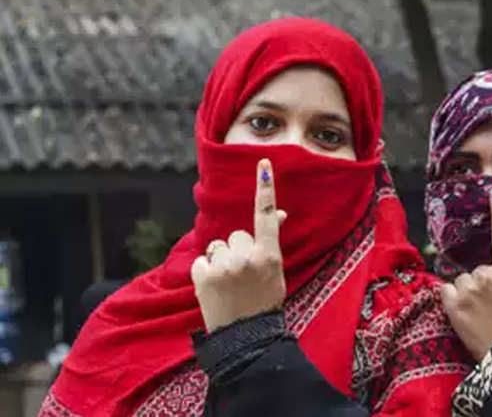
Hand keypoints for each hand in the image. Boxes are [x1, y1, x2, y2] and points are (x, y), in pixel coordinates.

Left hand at [191, 159, 287, 332]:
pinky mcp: (204, 276)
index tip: (263, 163)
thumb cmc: (264, 302)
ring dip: (220, 260)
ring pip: (218, 246)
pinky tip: (214, 289)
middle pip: (236, 235)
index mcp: (269, 255)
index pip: (266, 215)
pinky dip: (205, 272)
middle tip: (242, 276)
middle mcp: (247, 257)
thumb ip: (272, 242)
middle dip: (237, 250)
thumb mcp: (275, 271)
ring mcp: (225, 267)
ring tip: (228, 284)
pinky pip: (202, 260)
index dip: (265, 188)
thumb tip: (279, 214)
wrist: (246, 338)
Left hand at [440, 187, 491, 361]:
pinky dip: (450, 302)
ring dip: (463, 295)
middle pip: (473, 271)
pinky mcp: (454, 302)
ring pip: (459, 282)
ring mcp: (470, 287)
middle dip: (476, 286)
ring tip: (477, 316)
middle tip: (487, 310)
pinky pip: (445, 292)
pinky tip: (463, 316)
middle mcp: (488, 275)